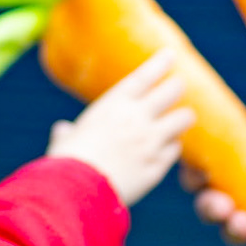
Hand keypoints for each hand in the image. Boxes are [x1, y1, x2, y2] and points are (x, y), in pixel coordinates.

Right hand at [48, 51, 193, 206]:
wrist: (77, 192)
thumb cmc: (65, 162)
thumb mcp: (64, 140)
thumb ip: (67, 132)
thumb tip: (62, 130)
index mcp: (114, 104)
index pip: (146, 75)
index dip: (161, 62)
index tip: (171, 54)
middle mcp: (137, 118)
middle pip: (173, 90)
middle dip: (176, 87)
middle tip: (176, 88)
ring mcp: (151, 142)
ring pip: (183, 119)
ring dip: (180, 119)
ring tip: (177, 121)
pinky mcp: (158, 166)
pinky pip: (174, 151)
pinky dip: (171, 149)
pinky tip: (165, 152)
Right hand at [182, 115, 245, 245]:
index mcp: (231, 166)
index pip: (199, 172)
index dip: (193, 174)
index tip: (200, 173)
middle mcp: (238, 197)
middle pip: (210, 208)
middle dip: (211, 209)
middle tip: (223, 206)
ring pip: (234, 233)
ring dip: (234, 231)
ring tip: (245, 224)